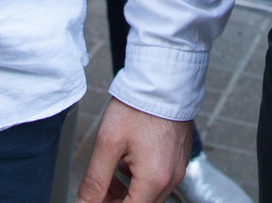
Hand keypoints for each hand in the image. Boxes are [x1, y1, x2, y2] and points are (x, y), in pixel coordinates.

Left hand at [74, 97, 189, 202]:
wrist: (163, 79)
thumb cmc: (138, 106)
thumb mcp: (107, 143)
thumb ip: (94, 181)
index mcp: (154, 179)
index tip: (92, 200)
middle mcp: (171, 179)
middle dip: (115, 202)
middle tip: (96, 191)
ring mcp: (178, 169)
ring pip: (149, 196)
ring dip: (127, 194)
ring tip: (109, 176)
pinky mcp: (178, 159)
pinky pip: (158, 182)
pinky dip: (140, 181)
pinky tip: (126, 165)